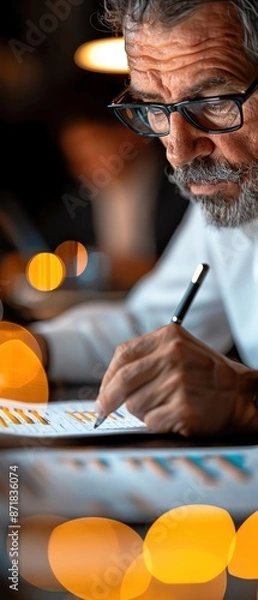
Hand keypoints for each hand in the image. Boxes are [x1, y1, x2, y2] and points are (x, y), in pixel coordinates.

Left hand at [95, 325, 257, 436]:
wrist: (240, 395)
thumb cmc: (206, 375)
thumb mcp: (180, 350)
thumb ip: (147, 358)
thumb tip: (108, 384)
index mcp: (169, 337)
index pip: (123, 355)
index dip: (107, 377)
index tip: (103, 392)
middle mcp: (173, 356)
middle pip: (123, 380)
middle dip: (107, 399)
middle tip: (102, 410)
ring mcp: (178, 382)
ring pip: (135, 405)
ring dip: (142, 412)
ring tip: (164, 406)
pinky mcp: (183, 408)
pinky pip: (150, 421)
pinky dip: (157, 423)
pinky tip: (173, 416)